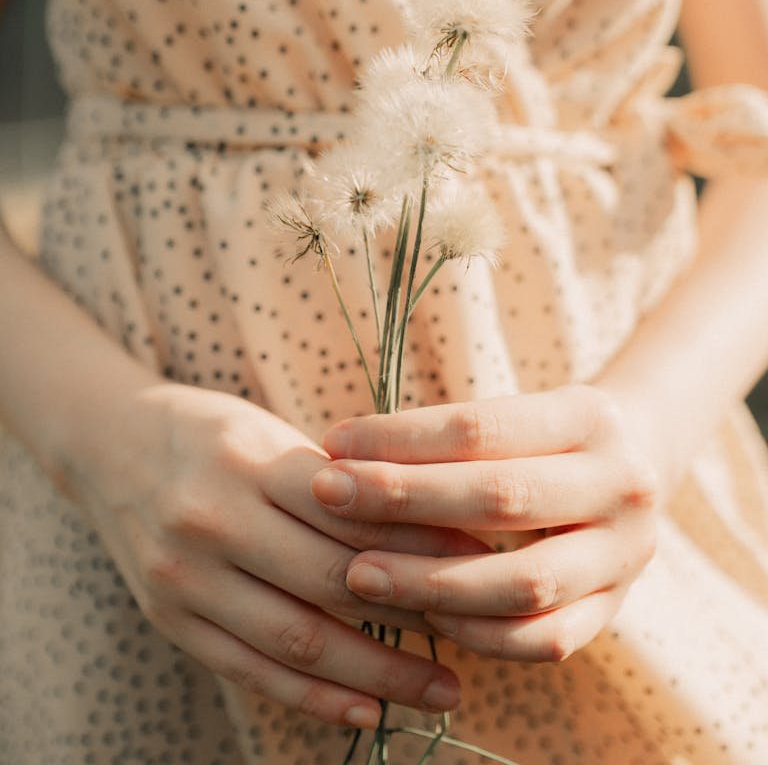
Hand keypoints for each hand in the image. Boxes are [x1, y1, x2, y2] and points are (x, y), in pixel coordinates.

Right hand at [69, 383, 486, 727]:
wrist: (107, 444)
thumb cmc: (210, 434)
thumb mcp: (269, 435)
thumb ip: (334, 485)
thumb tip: (432, 532)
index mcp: (247, 461)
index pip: (352, 513)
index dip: (422, 542)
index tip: (482, 561)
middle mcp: (211, 520)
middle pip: (333, 582)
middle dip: (415, 615)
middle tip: (477, 634)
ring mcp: (184, 578)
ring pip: (297, 640)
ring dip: (378, 673)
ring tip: (439, 689)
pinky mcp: (170, 621)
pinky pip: (250, 671)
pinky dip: (313, 699)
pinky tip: (367, 711)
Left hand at [312, 385, 658, 662]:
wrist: (634, 470)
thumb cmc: (542, 438)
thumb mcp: (514, 415)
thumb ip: (443, 436)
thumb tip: (340, 452)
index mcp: (590, 418)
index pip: (481, 428)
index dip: (401, 438)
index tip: (334, 443)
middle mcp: (621, 484)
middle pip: (500, 497)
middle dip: (404, 500)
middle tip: (330, 497)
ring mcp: (625, 555)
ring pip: (523, 582)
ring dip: (430, 581)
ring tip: (359, 574)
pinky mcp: (614, 609)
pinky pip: (544, 639)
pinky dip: (479, 633)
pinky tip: (424, 618)